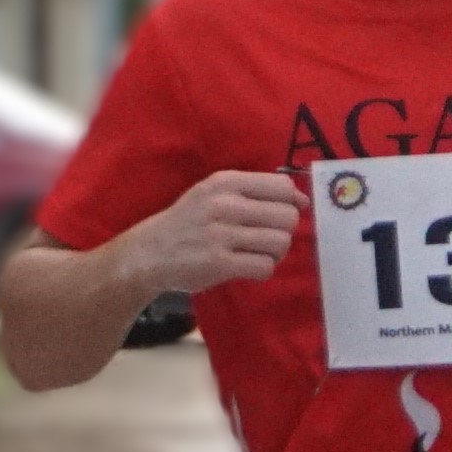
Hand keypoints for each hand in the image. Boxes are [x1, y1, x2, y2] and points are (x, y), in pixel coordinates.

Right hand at [115, 169, 297, 298]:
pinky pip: (265, 266)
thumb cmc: (188, 222)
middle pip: (287, 216)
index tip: (285, 213)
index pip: (282, 186)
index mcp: (226, 182)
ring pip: (280, 242)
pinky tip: (248, 267)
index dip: (292, 202)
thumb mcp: (212, 194)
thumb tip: (301, 200)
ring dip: (275, 253)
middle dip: (284, 231)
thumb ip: (252, 192)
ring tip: (258, 253)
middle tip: (267, 238)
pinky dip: (263, 270)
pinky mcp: (220, 263)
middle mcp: (225, 204)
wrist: (150, 253)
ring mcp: (222, 234)